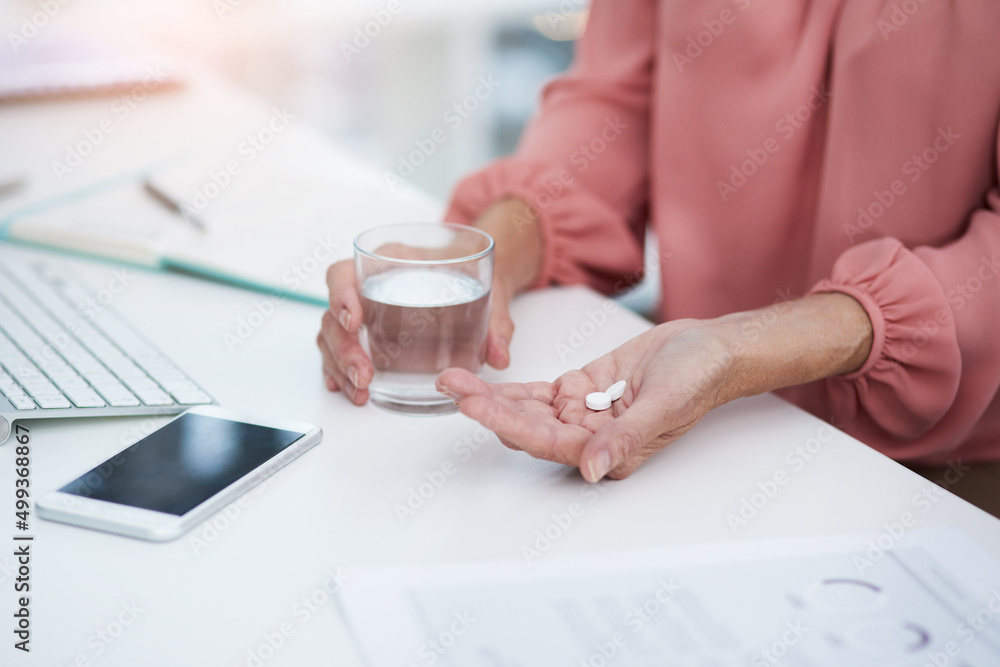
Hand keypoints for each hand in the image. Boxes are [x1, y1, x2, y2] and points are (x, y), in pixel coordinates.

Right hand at [316, 259, 515, 404]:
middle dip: (343, 348)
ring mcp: (362, 311)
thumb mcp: (488, 289)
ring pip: (331, 337)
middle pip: (334, 314)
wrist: (469, 273)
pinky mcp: (364, 334)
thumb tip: (500, 355)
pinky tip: (346, 387)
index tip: (354, 321)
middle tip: (364, 374)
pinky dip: (339, 371)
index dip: (341, 295)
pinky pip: (338, 351)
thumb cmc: (468, 273)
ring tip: (360, 390)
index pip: (344, 272)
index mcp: (388, 261)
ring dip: (340, 366)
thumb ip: (496, 321)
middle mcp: (366, 284)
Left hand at [436, 320, 730, 480]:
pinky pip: (540, 393)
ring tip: (455, 379)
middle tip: (451, 385)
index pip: (547, 441)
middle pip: (528, 426)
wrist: (713, 349)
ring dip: (492, 396)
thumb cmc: (699, 377)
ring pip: (528, 409)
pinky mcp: (582, 390)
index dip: (507, 423)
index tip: (473, 406)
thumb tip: (595, 470)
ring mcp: (584, 414)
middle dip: (487, 407)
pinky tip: (483, 381)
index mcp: (610, 453)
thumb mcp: (665, 405)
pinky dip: (513, 388)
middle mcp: (591, 439)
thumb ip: (627, 438)